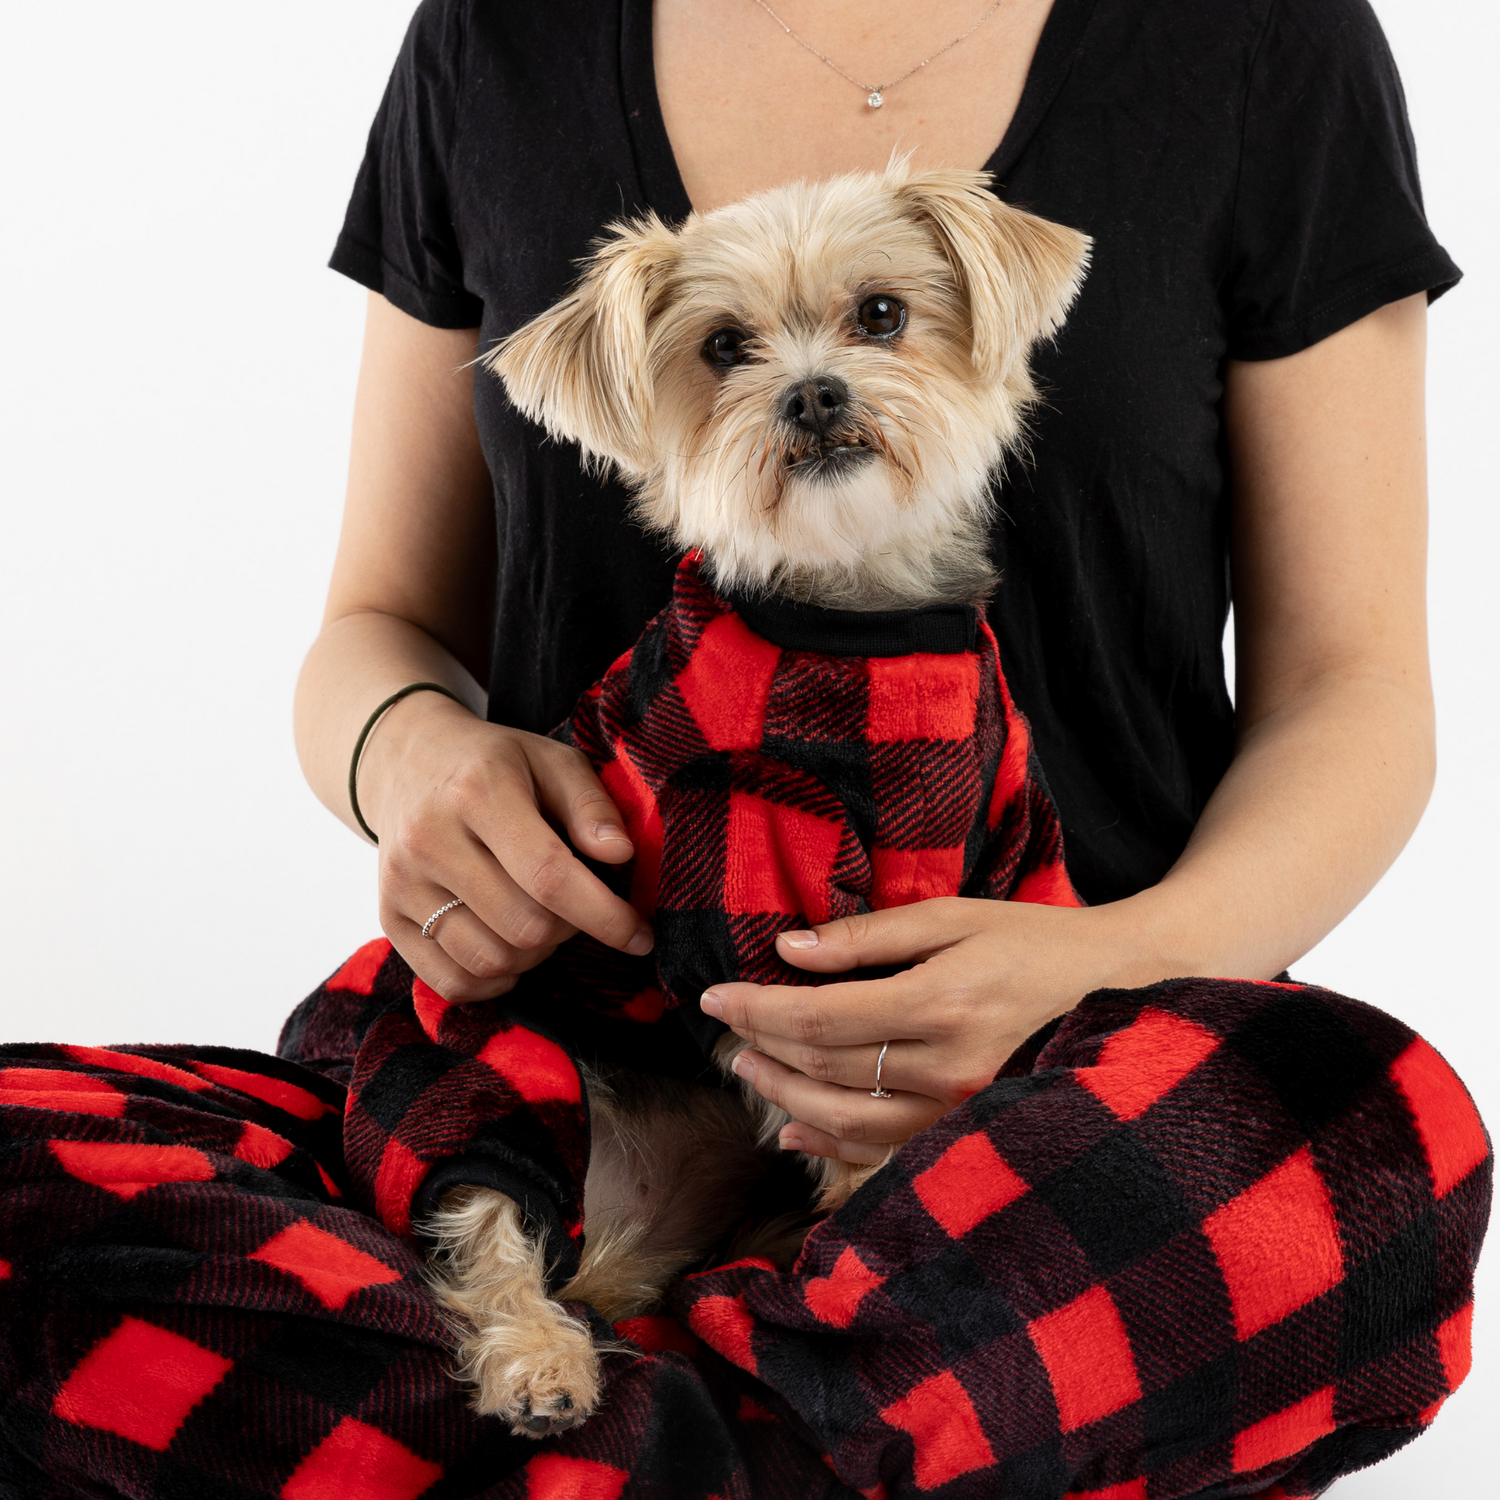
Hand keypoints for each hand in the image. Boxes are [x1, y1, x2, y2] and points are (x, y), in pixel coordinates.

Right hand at [357, 691, 651, 1001]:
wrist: (405, 762)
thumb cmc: (496, 765)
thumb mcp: (553, 760)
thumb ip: (591, 806)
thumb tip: (620, 854)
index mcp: (478, 790)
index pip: (548, 874)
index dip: (604, 915)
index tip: (641, 935)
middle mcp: (430, 838)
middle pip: (523, 926)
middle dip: (569, 929)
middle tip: (575, 904)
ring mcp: (401, 882)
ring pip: (489, 961)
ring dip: (534, 955)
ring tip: (541, 918)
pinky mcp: (388, 917)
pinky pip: (452, 983)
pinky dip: (494, 980)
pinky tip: (509, 944)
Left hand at [701, 896, 1161, 1161]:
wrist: (1122, 989)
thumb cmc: (1033, 942)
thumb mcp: (953, 917)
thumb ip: (869, 938)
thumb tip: (789, 949)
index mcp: (940, 1002)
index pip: (819, 1017)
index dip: (756, 1008)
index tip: (713, 997)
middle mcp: (947, 1067)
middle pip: (824, 1068)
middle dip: (762, 1048)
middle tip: (722, 1029)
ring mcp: (959, 1111)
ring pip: (845, 1120)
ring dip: (784, 1098)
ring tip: (748, 1068)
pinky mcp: (966, 1132)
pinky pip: (884, 1151)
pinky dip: (831, 1144)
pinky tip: (796, 1131)